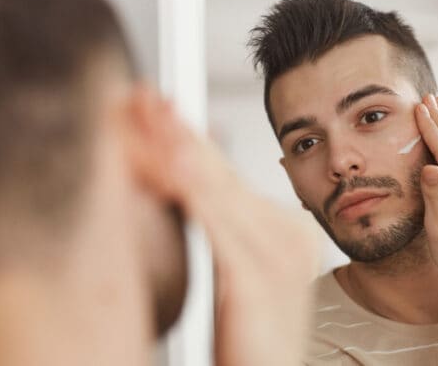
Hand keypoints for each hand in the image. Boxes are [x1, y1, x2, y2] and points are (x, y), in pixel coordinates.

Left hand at [153, 102, 318, 365]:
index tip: (160, 113)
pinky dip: (195, 195)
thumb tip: (184, 183)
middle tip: (149, 101)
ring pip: (219, 194)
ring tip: (154, 120)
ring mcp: (279, 255)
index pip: (228, 175)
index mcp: (285, 229)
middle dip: (182, 136)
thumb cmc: (252, 336)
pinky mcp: (260, 280)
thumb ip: (221, 225)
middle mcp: (288, 234)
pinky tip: (173, 169)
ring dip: (181, 155)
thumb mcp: (237, 272)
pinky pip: (220, 229)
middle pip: (223, 176)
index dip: (191, 141)